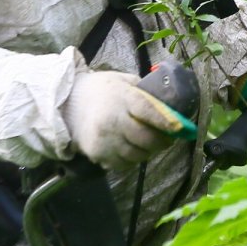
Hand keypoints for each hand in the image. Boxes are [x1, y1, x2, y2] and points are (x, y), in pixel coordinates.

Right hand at [63, 70, 196, 168]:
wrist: (66, 105)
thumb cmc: (102, 91)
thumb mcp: (123, 81)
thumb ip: (145, 93)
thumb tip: (172, 107)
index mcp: (121, 98)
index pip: (148, 111)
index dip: (166, 121)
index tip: (180, 128)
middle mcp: (111, 120)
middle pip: (146, 139)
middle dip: (162, 141)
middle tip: (168, 138)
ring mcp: (104, 140)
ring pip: (137, 155)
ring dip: (148, 151)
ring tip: (148, 143)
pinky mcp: (98, 155)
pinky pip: (124, 164)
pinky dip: (132, 159)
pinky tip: (130, 148)